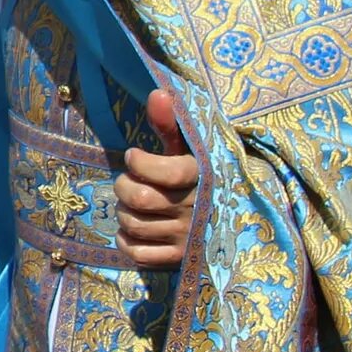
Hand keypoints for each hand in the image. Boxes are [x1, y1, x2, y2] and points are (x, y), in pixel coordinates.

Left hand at [116, 89, 199, 267]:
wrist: (228, 215)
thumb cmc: (196, 174)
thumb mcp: (187, 149)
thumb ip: (170, 123)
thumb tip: (157, 92)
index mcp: (202, 177)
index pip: (164, 172)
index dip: (139, 163)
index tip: (134, 156)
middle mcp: (196, 209)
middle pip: (140, 199)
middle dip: (124, 186)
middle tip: (128, 181)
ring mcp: (188, 237)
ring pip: (134, 224)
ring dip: (123, 212)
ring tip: (131, 203)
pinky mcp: (179, 259)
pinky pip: (138, 253)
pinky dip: (126, 240)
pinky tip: (132, 228)